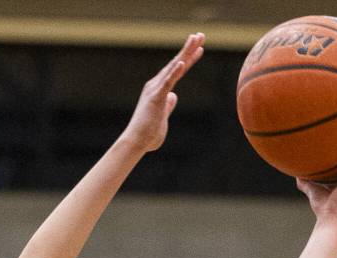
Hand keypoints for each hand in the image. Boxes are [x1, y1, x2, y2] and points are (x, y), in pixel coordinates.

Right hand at [120, 33, 204, 153]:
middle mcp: (156, 86)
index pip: (176, 72)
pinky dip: (175, 71)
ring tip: (196, 39)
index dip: (188, 60)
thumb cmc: (147, 135)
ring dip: (185, 53)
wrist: (136, 142)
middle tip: (200, 35)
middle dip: (188, 49)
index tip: (199, 49)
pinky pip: (167, 82)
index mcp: (158, 91)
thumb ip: (167, 106)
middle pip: (176, 64)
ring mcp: (155, 90)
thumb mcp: (162, 118)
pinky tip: (183, 62)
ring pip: (173, 68)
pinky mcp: (155, 97)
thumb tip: (173, 97)